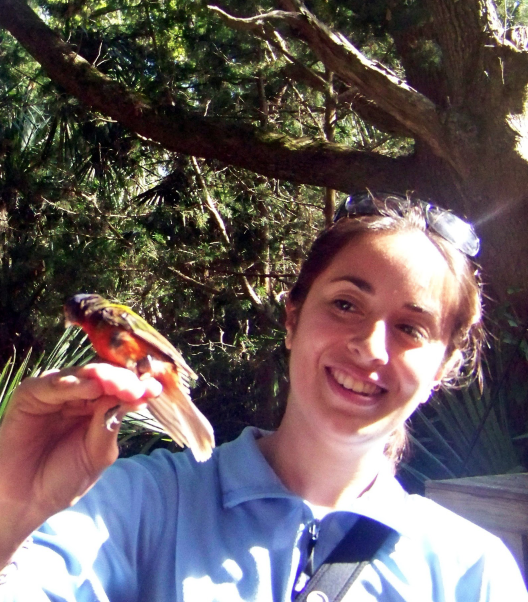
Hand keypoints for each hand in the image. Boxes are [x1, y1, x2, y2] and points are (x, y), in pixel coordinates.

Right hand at [0, 363, 161, 566]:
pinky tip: (91, 386)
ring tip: (122, 386)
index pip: (121, 388)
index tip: (156, 390)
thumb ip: (111, 422)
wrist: (26, 502)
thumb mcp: (97, 453)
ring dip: (105, 378)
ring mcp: (55, 392)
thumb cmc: (63, 477)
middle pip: (105, 377)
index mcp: (98, 406)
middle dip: (125, 380)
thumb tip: (136, 396)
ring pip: (83, 375)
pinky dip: (73, 383)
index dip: (138, 387)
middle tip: (139, 388)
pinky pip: (53, 384)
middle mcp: (78, 394)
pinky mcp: (30, 395)